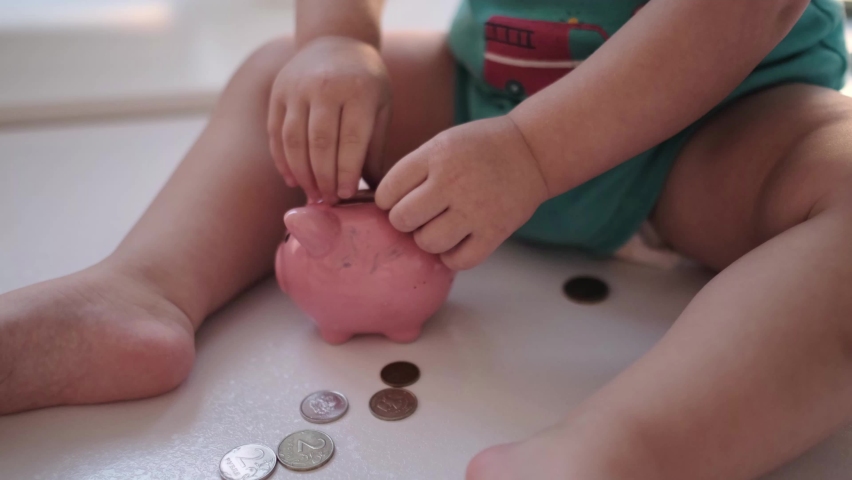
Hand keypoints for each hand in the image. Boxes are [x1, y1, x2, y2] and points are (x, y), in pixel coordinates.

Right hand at [268, 36, 390, 202]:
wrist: (336, 41)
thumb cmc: (366, 82)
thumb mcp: (380, 107)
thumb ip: (375, 147)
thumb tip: (377, 190)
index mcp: (358, 90)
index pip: (350, 139)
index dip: (347, 171)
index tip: (346, 195)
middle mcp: (325, 87)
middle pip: (320, 143)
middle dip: (324, 178)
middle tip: (329, 201)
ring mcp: (297, 88)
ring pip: (294, 140)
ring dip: (302, 173)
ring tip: (312, 194)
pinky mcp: (278, 92)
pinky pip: (276, 133)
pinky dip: (282, 160)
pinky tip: (292, 179)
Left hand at [375, 116, 548, 269]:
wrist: (532, 152)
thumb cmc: (480, 148)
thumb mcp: (442, 143)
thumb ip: (414, 170)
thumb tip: (381, 205)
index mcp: (436, 156)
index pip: (387, 191)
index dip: (387, 201)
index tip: (399, 200)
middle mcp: (453, 182)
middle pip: (402, 220)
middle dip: (404, 221)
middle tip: (419, 216)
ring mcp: (475, 209)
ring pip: (427, 243)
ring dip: (427, 240)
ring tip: (439, 227)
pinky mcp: (495, 232)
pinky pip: (458, 261)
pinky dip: (452, 257)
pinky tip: (456, 242)